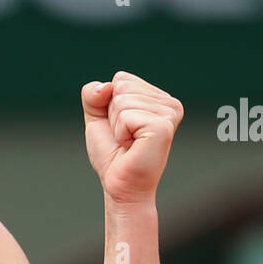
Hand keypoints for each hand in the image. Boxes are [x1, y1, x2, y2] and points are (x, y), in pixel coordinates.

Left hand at [81, 71, 182, 207]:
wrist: (120, 185)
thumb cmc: (113, 155)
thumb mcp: (97, 118)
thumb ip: (93, 95)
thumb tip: (105, 86)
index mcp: (157, 98)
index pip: (121, 79)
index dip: (109, 105)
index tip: (121, 127)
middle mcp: (169, 103)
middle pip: (121, 86)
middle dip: (112, 115)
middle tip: (124, 137)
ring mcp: (169, 113)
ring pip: (122, 100)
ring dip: (116, 126)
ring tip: (129, 142)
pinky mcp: (163, 126)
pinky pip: (126, 115)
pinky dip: (120, 133)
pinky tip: (132, 146)